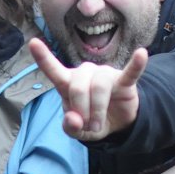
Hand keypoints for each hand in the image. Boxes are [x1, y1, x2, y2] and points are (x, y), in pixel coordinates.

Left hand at [30, 38, 146, 140]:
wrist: (118, 124)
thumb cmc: (92, 120)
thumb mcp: (78, 131)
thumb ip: (70, 127)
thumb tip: (73, 119)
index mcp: (69, 83)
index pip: (54, 70)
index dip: (43, 58)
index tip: (33, 43)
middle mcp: (85, 74)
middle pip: (77, 86)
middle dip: (81, 110)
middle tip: (87, 126)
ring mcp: (105, 75)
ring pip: (99, 87)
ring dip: (98, 110)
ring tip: (98, 125)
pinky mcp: (124, 81)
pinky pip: (130, 72)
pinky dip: (136, 64)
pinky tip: (142, 54)